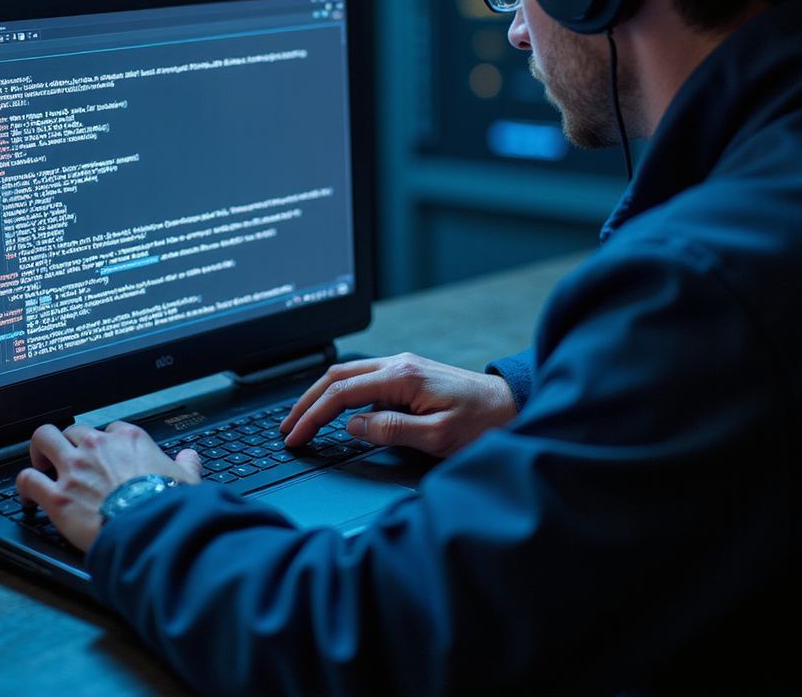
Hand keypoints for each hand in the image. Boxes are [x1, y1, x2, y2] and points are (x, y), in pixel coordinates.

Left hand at [16, 420, 200, 551]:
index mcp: (128, 439)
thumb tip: (190, 458)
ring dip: (39, 451)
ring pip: (43, 439)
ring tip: (41, 464)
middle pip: (73, 429)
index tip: (105, 456)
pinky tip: (28, 497)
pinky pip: (27, 480)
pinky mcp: (57, 496)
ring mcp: (74, 469)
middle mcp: (97, 447)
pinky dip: (23, 486)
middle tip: (69, 459)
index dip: (105, 442)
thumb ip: (186, 463)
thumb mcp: (186, 477)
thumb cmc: (166, 502)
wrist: (149, 526)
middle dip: (69, 442)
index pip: (110, 428)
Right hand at [279, 353, 516, 458]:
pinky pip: (364, 378)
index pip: (342, 393)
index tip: (295, 437)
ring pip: (348, 373)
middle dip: (306, 402)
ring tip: (301, 419)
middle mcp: (400, 364)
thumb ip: (392, 430)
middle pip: (337, 376)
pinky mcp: (410, 373)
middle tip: (287, 428)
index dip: (313, 416)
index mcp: (403, 377)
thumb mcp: (438, 436)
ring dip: (321, 395)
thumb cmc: (484, 423)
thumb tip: (352, 426)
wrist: (515, 405)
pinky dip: (340, 392)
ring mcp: (404, 366)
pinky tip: (334, 408)